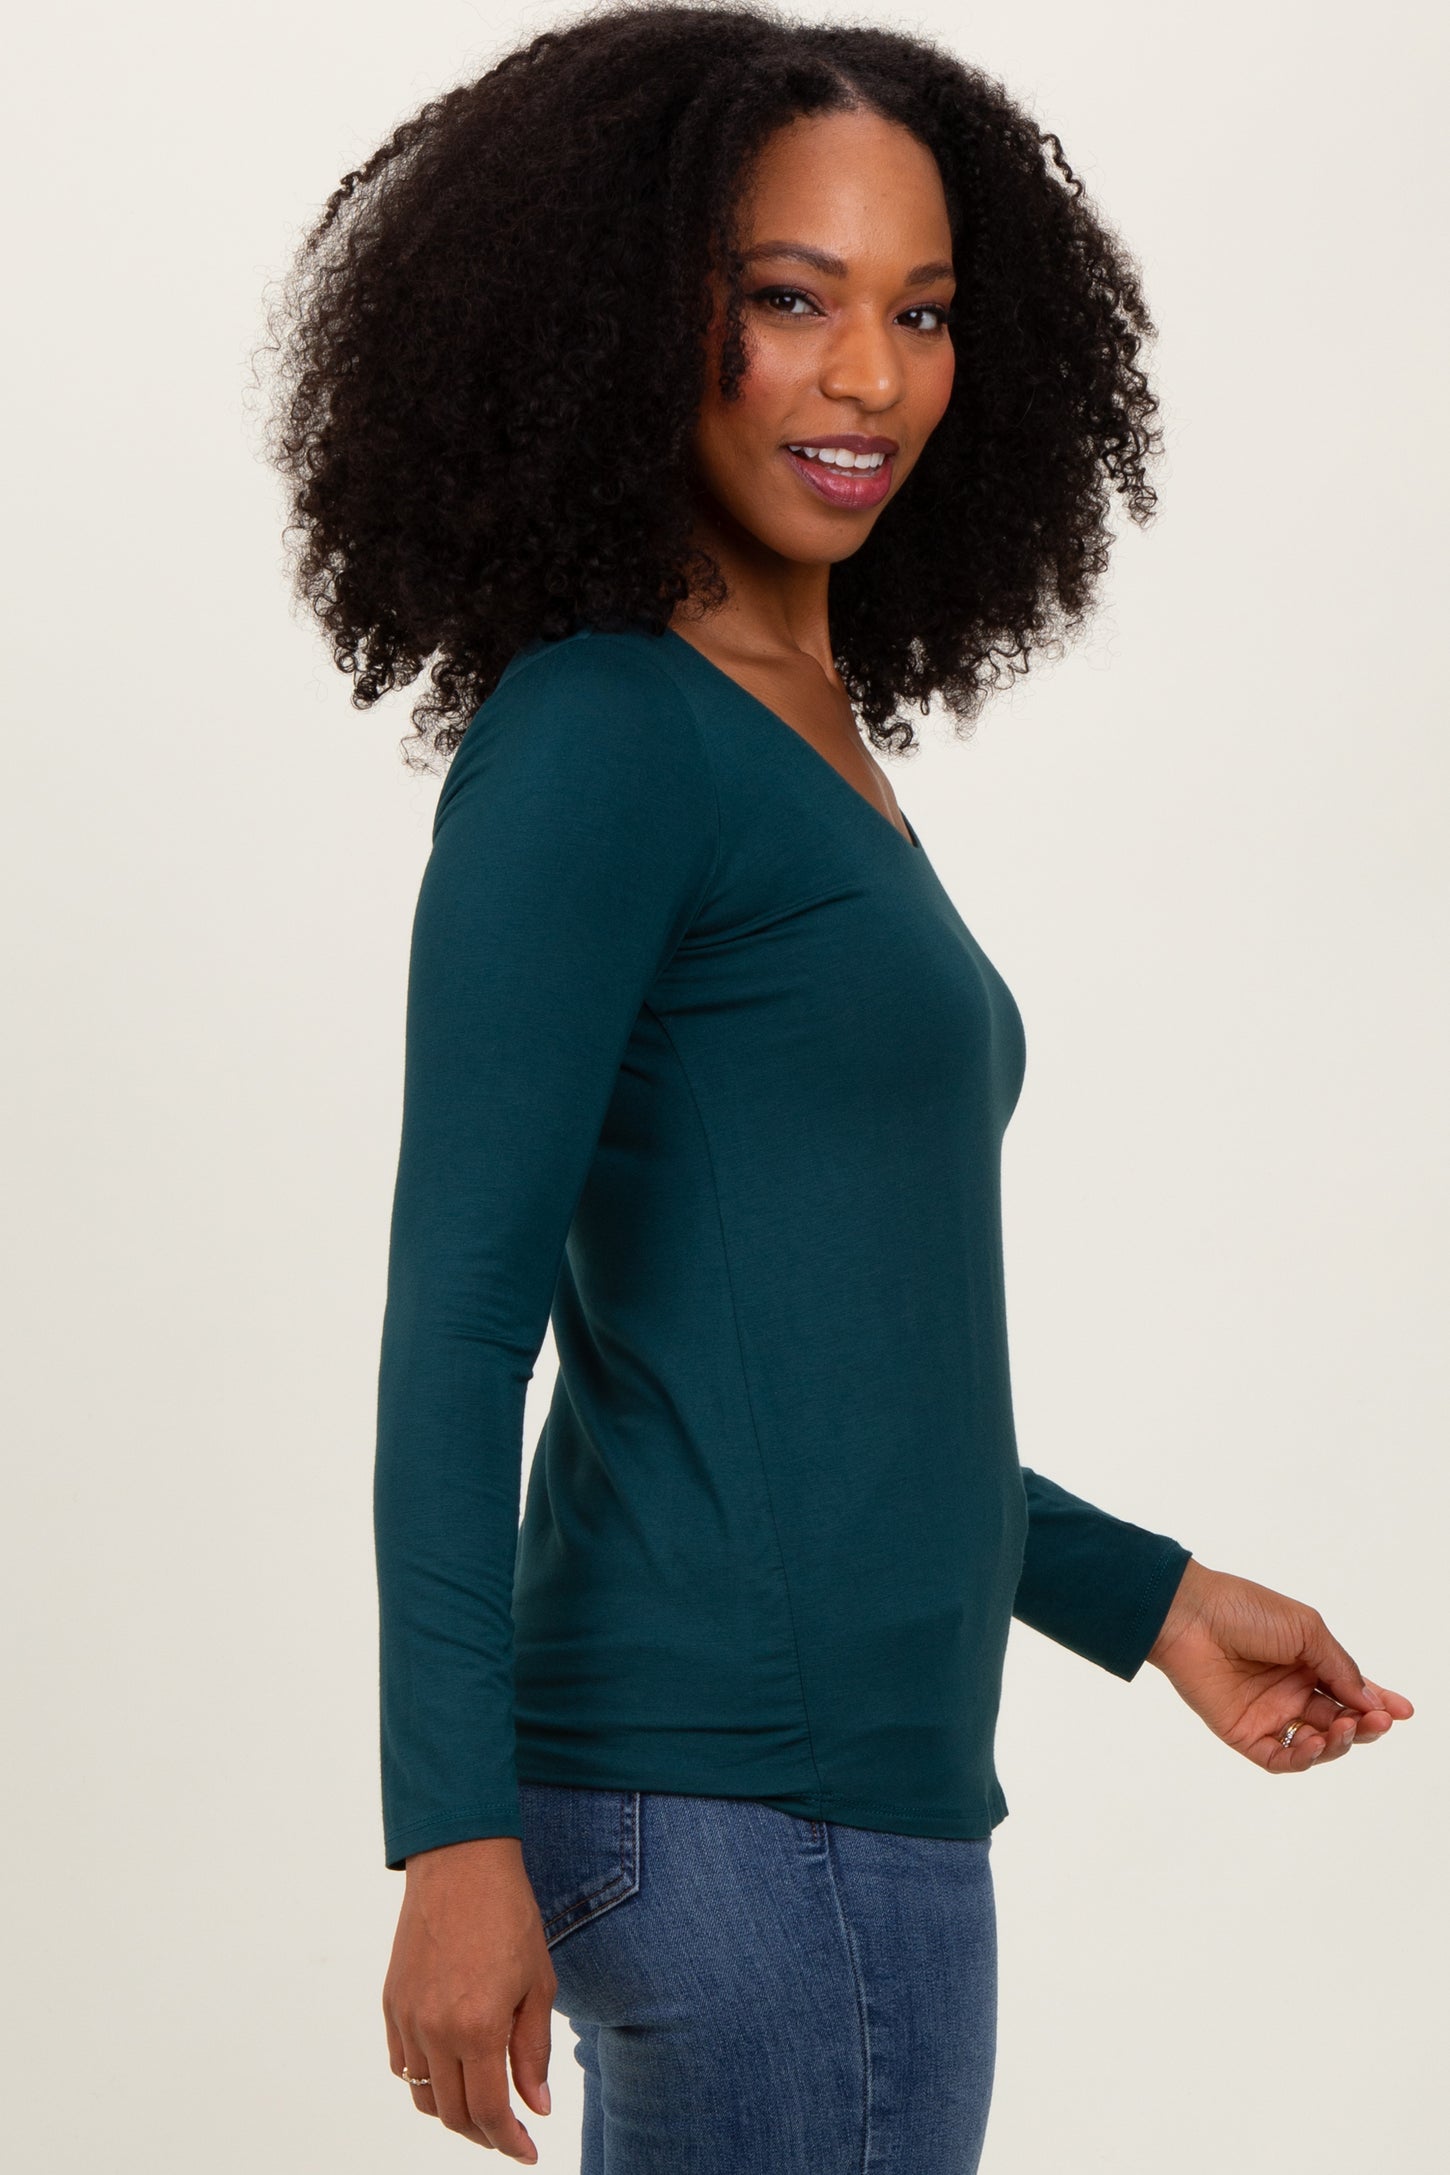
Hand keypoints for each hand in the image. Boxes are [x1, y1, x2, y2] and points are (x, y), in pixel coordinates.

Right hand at [383, 1835, 555, 2160]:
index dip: (508, 2141)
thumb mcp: (538, 1983)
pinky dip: (425, 2080)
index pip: (488, 2112)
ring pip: (422, 2095)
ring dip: (451, 2111)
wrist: (461, 1862)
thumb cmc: (509, 1914)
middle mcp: (434, 2030)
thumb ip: (533, 2051)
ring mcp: (406, 2017)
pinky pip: (402, 2064)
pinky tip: (450, 2071)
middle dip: (483, 2133)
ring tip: (481, 2107)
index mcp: (476, 2028)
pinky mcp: (391, 2002)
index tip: (526, 2152)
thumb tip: (535, 2107)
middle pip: (452, 2113)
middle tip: (509, 2132)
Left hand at [1147, 1557, 1413, 1772]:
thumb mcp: (1306, 1630)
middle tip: (1378, 1721)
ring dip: (1338, 1742)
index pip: (1351, 1690)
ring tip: (1342, 1727)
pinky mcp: (1244, 1732)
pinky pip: (1281, 1758)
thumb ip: (1340, 1667)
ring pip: (1316, 1744)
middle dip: (1365, 1724)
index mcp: (1307, 1661)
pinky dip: (1303, 1758)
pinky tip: (1315, 1743)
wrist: (1191, 1616)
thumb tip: (1371, 1700)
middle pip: (1340, 1721)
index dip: (1379, 1702)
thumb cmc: (1245, 1611)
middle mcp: (1290, 1690)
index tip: (1405, 1711)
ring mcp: (1269, 1713)